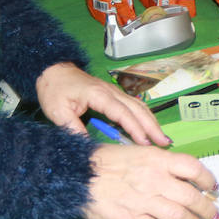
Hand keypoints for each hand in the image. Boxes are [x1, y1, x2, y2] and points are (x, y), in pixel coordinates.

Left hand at [35, 62, 170, 145]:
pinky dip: (145, 116)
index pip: (122, 113)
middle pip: (138, 109)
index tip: (144, 143)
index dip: (135, 128)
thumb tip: (89, 146)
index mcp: (99, 95)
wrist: (53, 71)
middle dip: (152, 126)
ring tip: (162, 137)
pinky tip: (149, 126)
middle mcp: (112, 92)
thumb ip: (74, 129)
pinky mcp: (114, 95)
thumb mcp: (58, 112)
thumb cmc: (55, 91)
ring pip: (139, 106)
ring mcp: (115, 92)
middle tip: (164, 142)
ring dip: (152, 121)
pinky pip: (134, 105)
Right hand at [83, 144, 217, 218]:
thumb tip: (180, 172)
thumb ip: (160, 161)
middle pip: (191, 196)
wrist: (75, 175)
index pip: (193, 168)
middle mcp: (155, 180)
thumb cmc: (104, 159)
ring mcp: (143, 201)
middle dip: (207, 207)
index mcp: (158, 159)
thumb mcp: (137, 150)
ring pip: (178, 216)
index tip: (214, 186)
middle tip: (215, 214)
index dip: (208, 178)